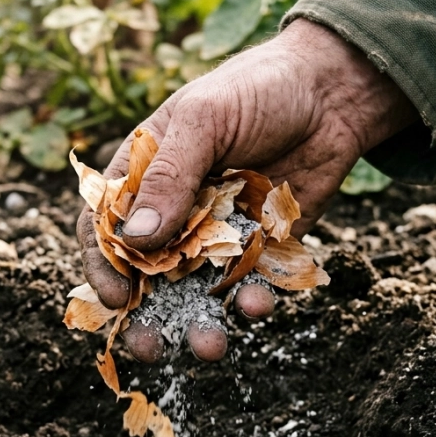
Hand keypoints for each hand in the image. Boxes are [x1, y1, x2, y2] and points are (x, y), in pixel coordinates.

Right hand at [77, 19, 417, 361]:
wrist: (332, 94)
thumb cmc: (256, 89)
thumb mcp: (205, 121)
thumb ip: (170, 176)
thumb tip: (137, 239)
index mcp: (141, 175)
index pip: (103, 228)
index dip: (102, 266)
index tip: (117, 298)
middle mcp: (172, 211)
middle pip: (145, 275)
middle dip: (146, 316)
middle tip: (151, 347)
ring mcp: (215, 233)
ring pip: (195, 291)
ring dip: (197, 322)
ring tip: (210, 346)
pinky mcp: (259, 247)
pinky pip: (247, 285)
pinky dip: (248, 301)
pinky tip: (255, 305)